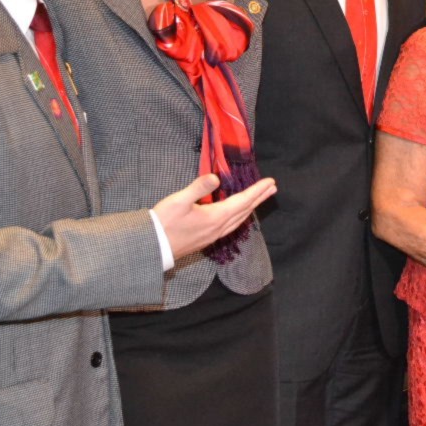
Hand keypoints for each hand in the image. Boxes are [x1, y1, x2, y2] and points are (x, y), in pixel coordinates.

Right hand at [153, 174, 276, 259]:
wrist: (153, 247)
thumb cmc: (164, 222)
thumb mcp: (179, 201)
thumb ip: (198, 188)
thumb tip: (215, 178)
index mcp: (216, 217)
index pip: (242, 201)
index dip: (257, 191)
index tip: (270, 182)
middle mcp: (219, 228)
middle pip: (245, 211)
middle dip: (259, 198)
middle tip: (272, 188)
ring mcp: (214, 235)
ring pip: (239, 220)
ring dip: (251, 208)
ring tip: (260, 199)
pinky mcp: (207, 239)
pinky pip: (231, 226)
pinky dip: (240, 217)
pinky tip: (238, 215)